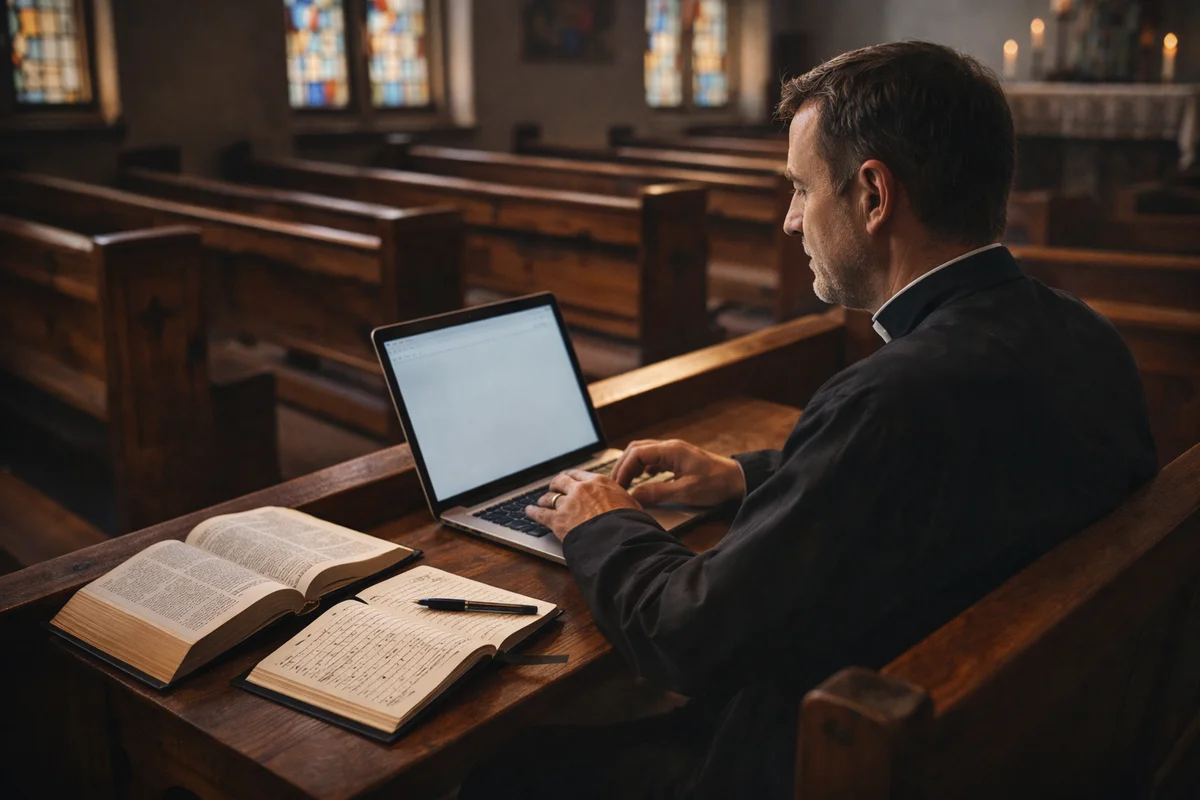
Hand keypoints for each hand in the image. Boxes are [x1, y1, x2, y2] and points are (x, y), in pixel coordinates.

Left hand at [526, 469, 641, 540]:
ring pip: (549, 497)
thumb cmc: (629, 523)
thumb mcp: (631, 505)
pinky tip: (528, 511)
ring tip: (541, 502)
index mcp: (598, 482)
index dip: (571, 477)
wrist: (618, 538)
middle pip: (561, 481)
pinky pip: (541, 514)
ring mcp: (567, 504)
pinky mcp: (558, 521)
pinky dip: (533, 512)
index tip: (568, 479)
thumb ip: (621, 500)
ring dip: (544, 499)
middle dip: (555, 485)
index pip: (579, 474)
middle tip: (553, 488)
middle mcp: (580, 489)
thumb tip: (626, 503)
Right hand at [611, 439, 744, 507]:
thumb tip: (633, 497)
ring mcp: (674, 452)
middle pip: (636, 450)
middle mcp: (670, 447)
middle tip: (615, 485)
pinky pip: (653, 458)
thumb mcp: (685, 491)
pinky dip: (642, 467)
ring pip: (643, 453)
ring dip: (631, 466)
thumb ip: (657, 492)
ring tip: (624, 483)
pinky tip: (641, 479)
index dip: (623, 470)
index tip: (618, 487)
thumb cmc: (715, 484)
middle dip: (622, 466)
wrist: (737, 480)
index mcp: (671, 450)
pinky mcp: (677, 459)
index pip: (636, 454)